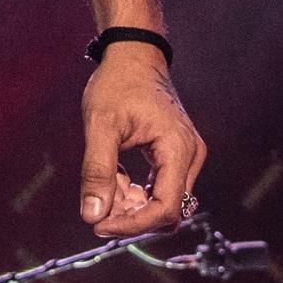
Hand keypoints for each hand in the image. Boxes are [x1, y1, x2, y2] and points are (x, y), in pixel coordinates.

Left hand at [80, 42, 205, 236]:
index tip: (100, 226)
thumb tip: (92, 215)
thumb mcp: (100, 125)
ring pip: (163, 202)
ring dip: (132, 205)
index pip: (165, 209)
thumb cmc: (118, 83)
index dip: (133, 225)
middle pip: (167, 211)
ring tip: (104, 186)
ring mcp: (186, 156)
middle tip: (97, 210)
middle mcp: (191, 156)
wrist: (133, 55)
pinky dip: (136, 192)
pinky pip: (160, 187)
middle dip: (130, 217)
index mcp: (179, 150)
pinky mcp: (176, 155)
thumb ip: (97, 171)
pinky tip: (113, 179)